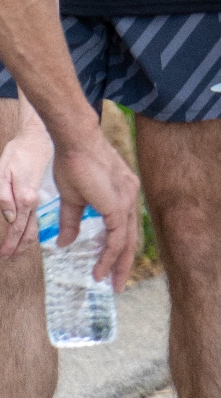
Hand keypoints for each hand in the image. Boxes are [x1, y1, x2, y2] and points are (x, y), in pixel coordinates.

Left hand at [0, 119, 52, 256]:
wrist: (38, 138)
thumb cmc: (19, 153)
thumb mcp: (3, 173)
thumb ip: (5, 197)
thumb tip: (9, 218)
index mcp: (26, 198)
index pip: (16, 228)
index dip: (9, 244)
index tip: (3, 256)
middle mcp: (36, 201)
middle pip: (30, 232)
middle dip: (19, 248)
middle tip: (9, 259)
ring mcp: (40, 198)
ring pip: (36, 226)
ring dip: (27, 242)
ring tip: (19, 252)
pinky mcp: (41, 194)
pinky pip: (38, 217)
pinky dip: (33, 230)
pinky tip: (31, 234)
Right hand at [53, 125, 139, 288]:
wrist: (76, 143)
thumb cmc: (74, 164)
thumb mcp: (73, 199)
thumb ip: (72, 222)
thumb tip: (64, 243)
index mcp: (123, 192)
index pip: (127, 226)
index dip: (120, 247)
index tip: (113, 266)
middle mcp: (130, 195)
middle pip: (131, 236)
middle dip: (124, 262)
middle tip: (118, 284)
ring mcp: (127, 198)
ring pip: (127, 239)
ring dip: (118, 263)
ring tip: (109, 282)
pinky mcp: (118, 203)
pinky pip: (117, 236)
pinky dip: (110, 254)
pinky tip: (101, 269)